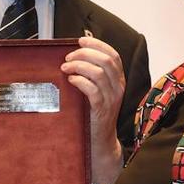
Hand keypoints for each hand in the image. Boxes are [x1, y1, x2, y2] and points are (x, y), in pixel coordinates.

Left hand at [62, 35, 125, 183]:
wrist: (100, 142)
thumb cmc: (93, 115)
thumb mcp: (97, 92)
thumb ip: (91, 75)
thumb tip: (73, 56)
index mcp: (118, 80)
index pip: (113, 55)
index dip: (97, 45)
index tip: (80, 41)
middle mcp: (118, 88)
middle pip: (106, 61)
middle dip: (85, 54)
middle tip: (68, 57)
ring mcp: (111, 99)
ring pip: (98, 73)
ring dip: (79, 66)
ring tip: (65, 68)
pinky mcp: (101, 110)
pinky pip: (92, 89)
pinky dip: (80, 80)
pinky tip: (70, 80)